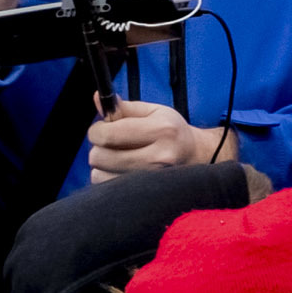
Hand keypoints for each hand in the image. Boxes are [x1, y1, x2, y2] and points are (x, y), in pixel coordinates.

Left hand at [88, 97, 234, 176]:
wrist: (194, 156)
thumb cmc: (172, 131)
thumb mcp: (154, 111)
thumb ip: (124, 107)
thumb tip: (97, 98)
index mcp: (161, 130)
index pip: (108, 135)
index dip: (97, 130)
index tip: (102, 127)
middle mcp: (157, 157)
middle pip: (99, 156)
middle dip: (99, 147)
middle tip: (112, 142)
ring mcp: (151, 179)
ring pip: (99, 174)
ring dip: (102, 164)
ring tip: (118, 157)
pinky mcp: (144, 195)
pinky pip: (106, 186)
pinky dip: (106, 177)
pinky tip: (120, 170)